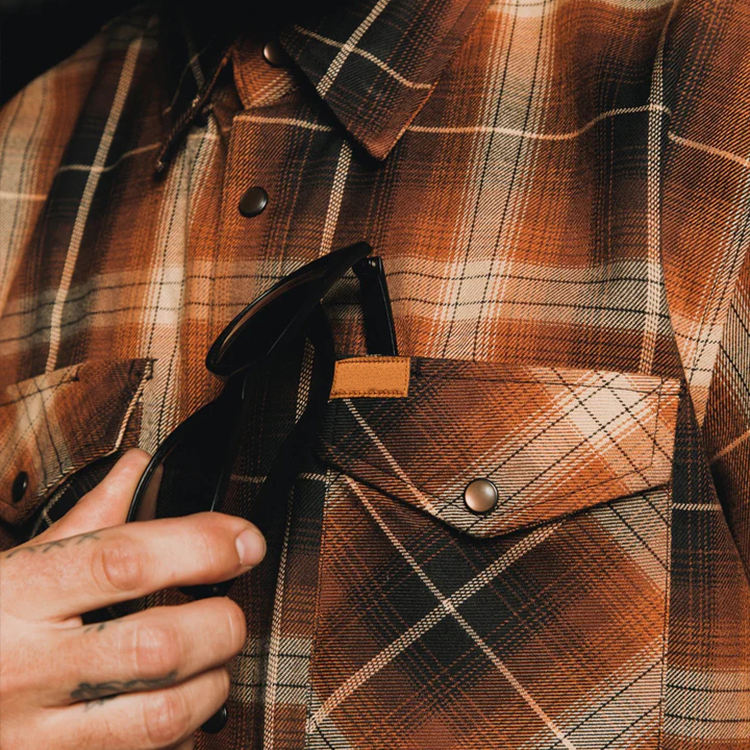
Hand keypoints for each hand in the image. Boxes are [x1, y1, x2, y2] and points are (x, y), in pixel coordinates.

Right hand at [0, 449, 265, 749]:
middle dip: (218, 623)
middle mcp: (26, 665)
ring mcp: (35, 732)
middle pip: (156, 646)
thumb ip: (85, 518)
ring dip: (210, 683)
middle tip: (228, 608)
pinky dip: (179, 731)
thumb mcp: (13, 562)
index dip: (200, 546)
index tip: (244, 541)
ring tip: (213, 660)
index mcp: (18, 593)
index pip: (125, 561)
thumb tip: (135, 467)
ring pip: (158, 715)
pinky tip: (178, 703)